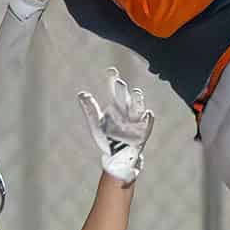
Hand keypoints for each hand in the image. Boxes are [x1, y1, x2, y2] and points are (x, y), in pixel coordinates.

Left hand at [77, 68, 155, 183]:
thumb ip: (90, 109)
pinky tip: (147, 114)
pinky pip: (146, 126)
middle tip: (119, 82)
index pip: (114, 92)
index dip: (113, 81)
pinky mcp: (141, 134)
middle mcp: (126, 113)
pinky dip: (147, 120)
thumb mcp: (96, 124)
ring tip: (136, 93)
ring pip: (137, 109)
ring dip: (137, 101)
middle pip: (124, 99)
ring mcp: (135, 123)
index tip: (111, 70)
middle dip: (122, 92)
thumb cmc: (107, 139)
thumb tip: (82, 94)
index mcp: (115, 108)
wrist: (116, 158)